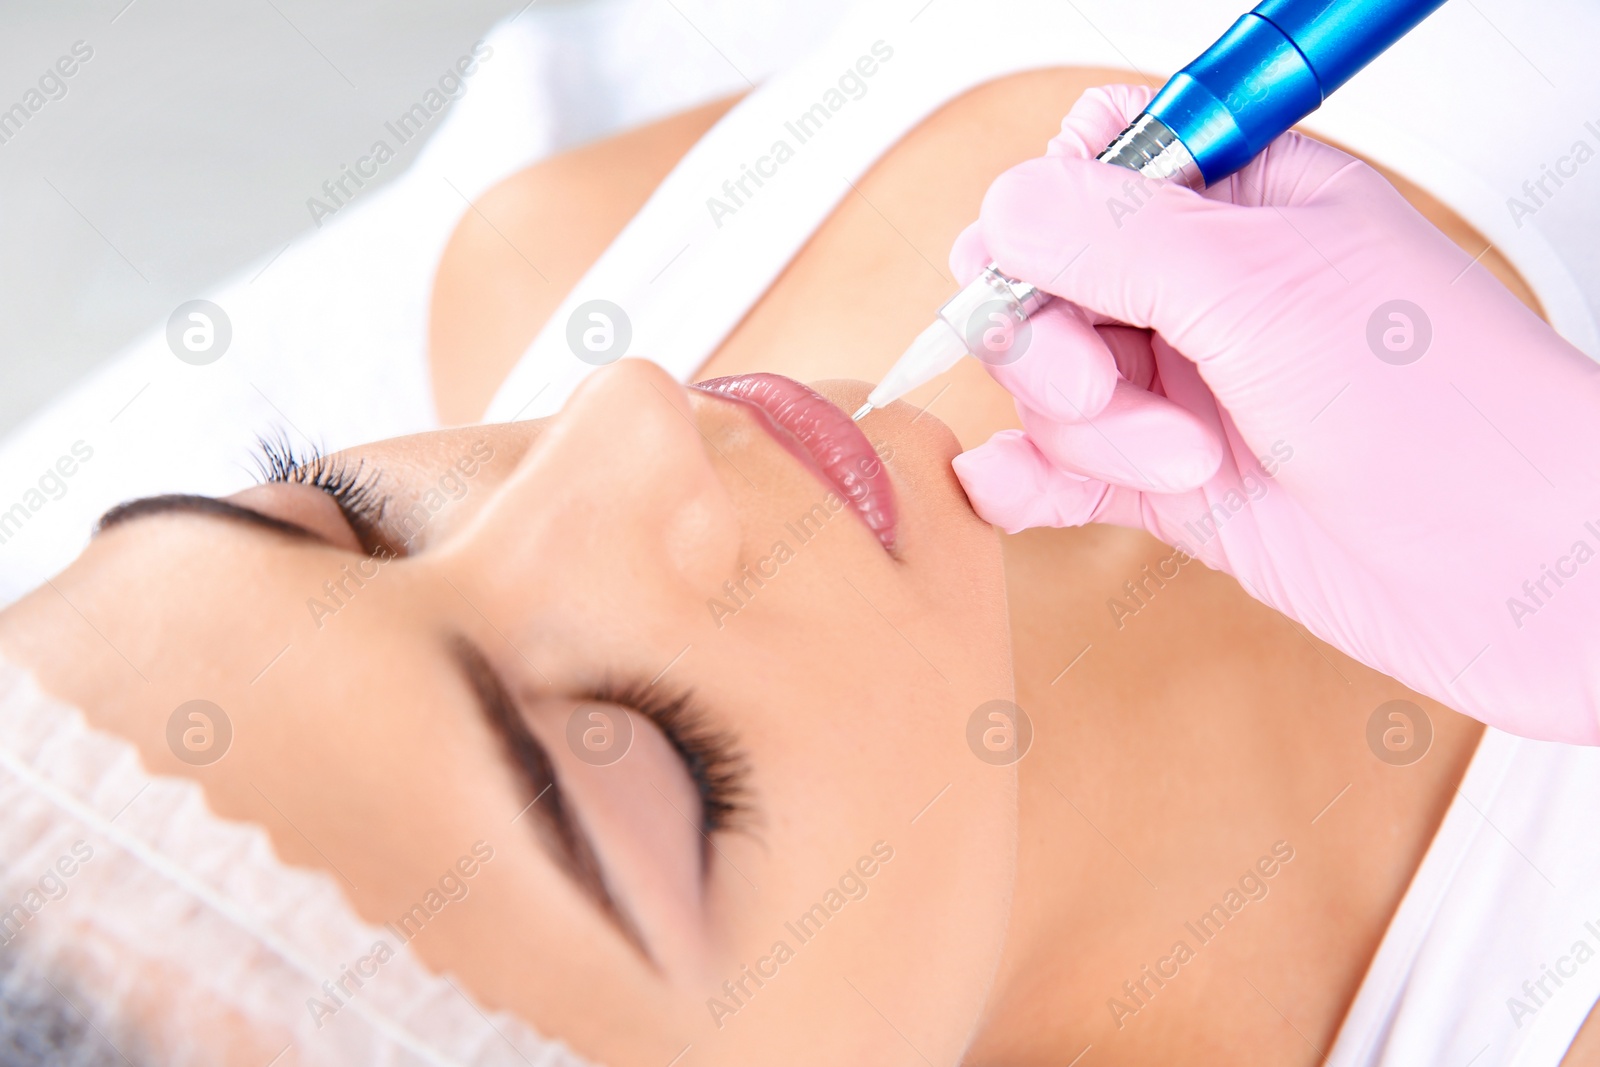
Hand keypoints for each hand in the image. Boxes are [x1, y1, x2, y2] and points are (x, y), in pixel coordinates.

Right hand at [951, 84, 1599, 743]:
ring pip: (1047, 384)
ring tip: (1187, 461)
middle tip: (1108, 382)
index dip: (1047, 214)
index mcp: (1244, 196)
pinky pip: (1056, 469)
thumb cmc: (1452, 414)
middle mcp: (1205, 287)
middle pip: (1042, 280)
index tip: (1055, 272)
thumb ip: (1117, 238)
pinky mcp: (1170, 481)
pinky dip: (1026, 480)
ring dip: (1090, 431)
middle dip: (1054, 342)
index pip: (1090, 162)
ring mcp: (1185, 386)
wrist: (1519, 573)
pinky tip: (1017, 494)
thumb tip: (1002, 209)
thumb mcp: (1266, 289)